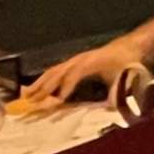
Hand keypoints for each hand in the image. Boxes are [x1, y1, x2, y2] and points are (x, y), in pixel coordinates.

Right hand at [29, 41, 153, 106]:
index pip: (74, 74)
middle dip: (45, 87)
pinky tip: (35, 88)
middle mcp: (79, 59)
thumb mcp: (124, 76)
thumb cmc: (125, 62)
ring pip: (53, 71)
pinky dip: (44, 79)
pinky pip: (55, 71)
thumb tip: (112, 106)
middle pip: (58, 72)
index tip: (58, 100)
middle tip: (32, 100)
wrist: (127, 47)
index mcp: (90, 61)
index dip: (66, 87)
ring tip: (26, 95)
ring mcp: (74, 60)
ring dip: (39, 83)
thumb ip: (117, 90)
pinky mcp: (72, 62)